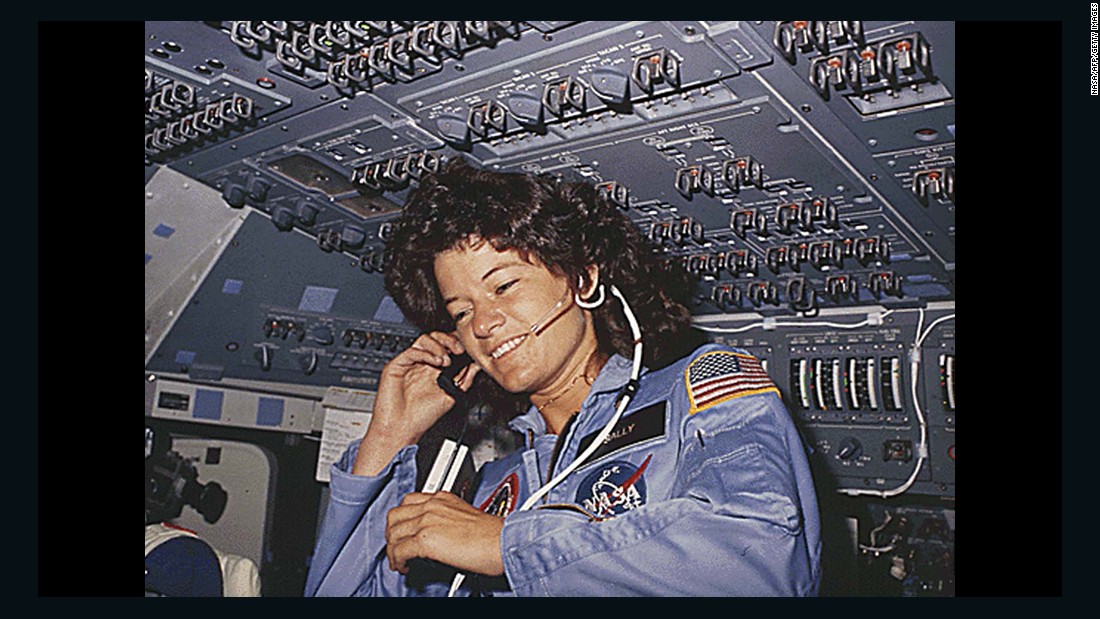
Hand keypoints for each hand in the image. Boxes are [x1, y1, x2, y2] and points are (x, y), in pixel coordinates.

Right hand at [352, 332, 479, 475]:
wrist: (401, 429)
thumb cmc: (422, 417)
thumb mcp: (451, 396)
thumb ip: (464, 379)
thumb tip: (477, 365)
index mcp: (435, 368)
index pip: (446, 346)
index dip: (457, 343)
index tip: (468, 349)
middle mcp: (423, 363)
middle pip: (436, 337)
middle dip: (450, 340)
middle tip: (459, 350)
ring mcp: (410, 363)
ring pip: (424, 339)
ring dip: (439, 346)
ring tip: (446, 361)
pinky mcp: (396, 366)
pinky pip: (412, 351)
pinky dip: (426, 353)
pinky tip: (435, 362)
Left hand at [385, 491, 504, 576]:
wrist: (503, 542)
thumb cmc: (494, 535)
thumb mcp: (466, 516)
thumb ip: (446, 519)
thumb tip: (437, 535)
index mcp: (442, 498)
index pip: (409, 501)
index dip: (402, 518)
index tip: (404, 530)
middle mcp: (432, 506)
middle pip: (395, 515)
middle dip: (392, 533)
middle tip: (397, 546)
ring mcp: (427, 521)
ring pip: (393, 533)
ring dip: (393, 549)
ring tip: (400, 560)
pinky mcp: (426, 540)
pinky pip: (399, 550)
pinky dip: (397, 561)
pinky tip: (404, 567)